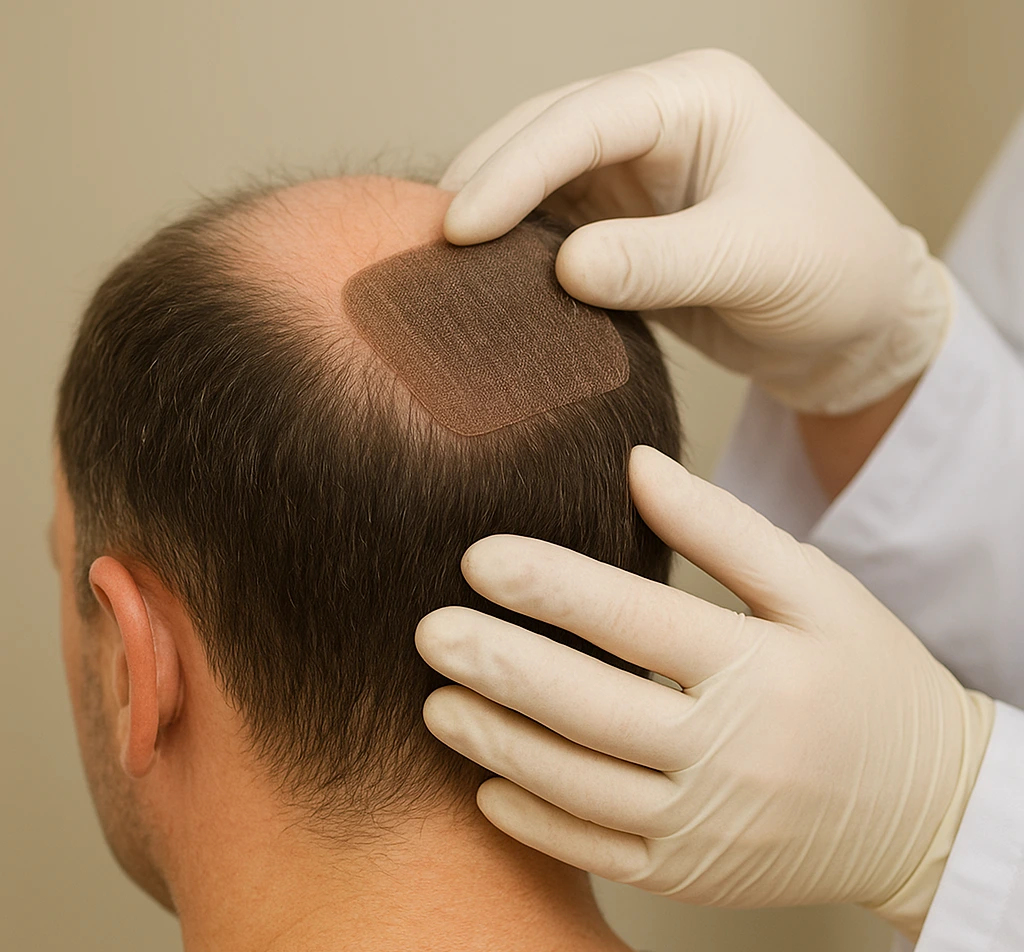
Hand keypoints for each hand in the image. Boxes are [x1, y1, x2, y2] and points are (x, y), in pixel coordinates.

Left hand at [417, 446, 992, 937]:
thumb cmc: (867, 680)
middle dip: (498, 667)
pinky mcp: (693, 874)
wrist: (925, 808)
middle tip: (428, 632)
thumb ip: (723, 528)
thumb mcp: (816, 588)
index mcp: (761, 670)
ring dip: (498, 745)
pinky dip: (535, 824)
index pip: (635, 621)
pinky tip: (486, 786)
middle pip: (590, 708)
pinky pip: (597, 856)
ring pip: (579, 787)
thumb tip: (636, 466)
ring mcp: (706, 825)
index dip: (549, 586)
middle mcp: (729, 754)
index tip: (477, 557)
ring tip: (435, 703)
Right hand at [441, 50, 951, 414]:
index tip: (460, 227)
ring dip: (494, 226)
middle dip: (484, 186)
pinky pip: (554, 238)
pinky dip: (519, 263)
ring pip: (539, 188)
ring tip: (437, 269)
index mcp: (693, 99)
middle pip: (543, 140)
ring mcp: (635, 180)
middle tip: (422, 244)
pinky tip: (487, 290)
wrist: (853, 328)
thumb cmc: (832, 271)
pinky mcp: (624, 232)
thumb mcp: (751, 260)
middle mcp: (655, 127)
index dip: (514, 171)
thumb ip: (657, 263)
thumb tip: (563, 269)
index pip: (582, 122)